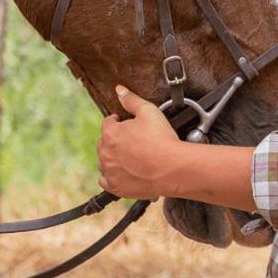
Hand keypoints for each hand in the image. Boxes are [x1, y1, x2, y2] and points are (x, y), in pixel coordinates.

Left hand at [96, 85, 181, 199]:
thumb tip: (119, 89)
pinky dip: (112, 176)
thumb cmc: (161, 138)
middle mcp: (105, 153)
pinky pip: (105, 181)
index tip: (125, 123)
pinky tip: (123, 172)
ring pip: (104, 161)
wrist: (172, 168)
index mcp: (110, 133)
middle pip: (104, 142)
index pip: (108, 122)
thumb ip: (131, 100)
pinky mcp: (116, 187)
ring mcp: (109, 172)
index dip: (118, 121)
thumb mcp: (148, 111)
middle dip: (115, 139)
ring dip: (112, 157)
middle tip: (131, 140)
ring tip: (130, 156)